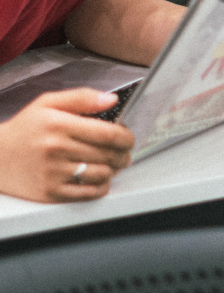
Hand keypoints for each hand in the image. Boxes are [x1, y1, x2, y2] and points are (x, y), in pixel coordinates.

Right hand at [0, 88, 134, 202]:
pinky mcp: (50, 193)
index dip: (126, 137)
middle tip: (124, 152)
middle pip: (108, 155)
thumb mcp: (48, 103)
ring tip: (112, 163)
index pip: (108, 134)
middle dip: (123, 154)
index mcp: (60, 125)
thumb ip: (82, 98)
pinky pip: (88, 194)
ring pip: (102, 174)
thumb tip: (112, 100)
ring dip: (114, 169)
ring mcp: (54, 174)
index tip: (129, 138)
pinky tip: (99, 178)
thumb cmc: (25, 129)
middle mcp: (57, 150)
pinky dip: (101, 186)